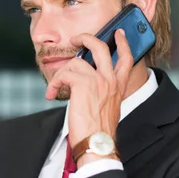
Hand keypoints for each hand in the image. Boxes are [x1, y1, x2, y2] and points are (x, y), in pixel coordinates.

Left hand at [45, 29, 132, 166]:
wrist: (98, 143)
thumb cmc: (99, 131)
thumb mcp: (108, 107)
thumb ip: (102, 92)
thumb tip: (85, 85)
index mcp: (119, 86)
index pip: (126, 58)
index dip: (123, 43)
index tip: (118, 33)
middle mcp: (110, 80)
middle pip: (100, 47)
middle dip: (86, 38)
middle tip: (76, 39)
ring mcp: (98, 81)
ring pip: (76, 61)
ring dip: (61, 73)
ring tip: (55, 87)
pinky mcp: (83, 85)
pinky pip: (64, 74)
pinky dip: (54, 83)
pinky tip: (52, 94)